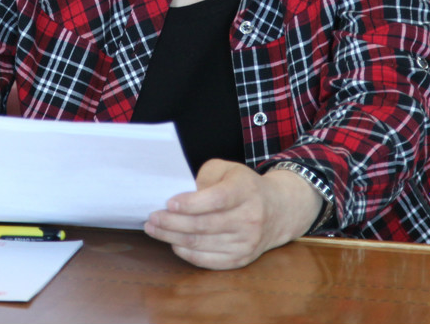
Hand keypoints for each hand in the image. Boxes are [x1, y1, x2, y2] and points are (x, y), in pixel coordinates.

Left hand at [144, 159, 322, 269]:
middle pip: (204, 224)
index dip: (191, 203)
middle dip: (172, 222)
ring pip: (202, 244)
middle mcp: (249, 217)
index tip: (168, 203)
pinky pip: (208, 260)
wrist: (277, 210)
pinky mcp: (241, 259)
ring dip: (172, 237)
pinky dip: (186, 253)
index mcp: (245, 190)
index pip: (216, 199)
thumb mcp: (227, 169)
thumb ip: (204, 177)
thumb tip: (180, 197)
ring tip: (154, 230)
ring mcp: (246, 242)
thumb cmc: (243, 185)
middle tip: (152, 217)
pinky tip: (173, 243)